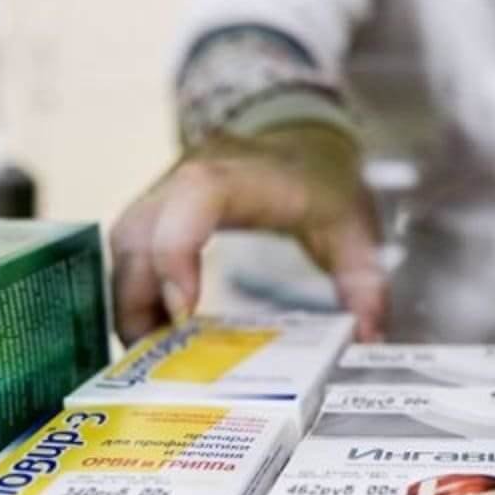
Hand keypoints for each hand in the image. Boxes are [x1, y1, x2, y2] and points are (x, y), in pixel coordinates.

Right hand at [110, 124, 384, 343]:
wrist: (300, 134)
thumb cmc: (325, 182)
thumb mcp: (357, 229)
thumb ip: (366, 283)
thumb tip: (370, 341)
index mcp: (250, 175)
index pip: (198, 195)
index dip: (178, 249)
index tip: (184, 313)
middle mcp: (196, 173)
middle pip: (142, 229)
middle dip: (139, 300)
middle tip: (156, 360)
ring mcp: (169, 186)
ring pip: (124, 242)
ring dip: (128, 300)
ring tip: (150, 353)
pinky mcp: (157, 204)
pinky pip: (127, 247)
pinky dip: (132, 290)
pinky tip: (153, 329)